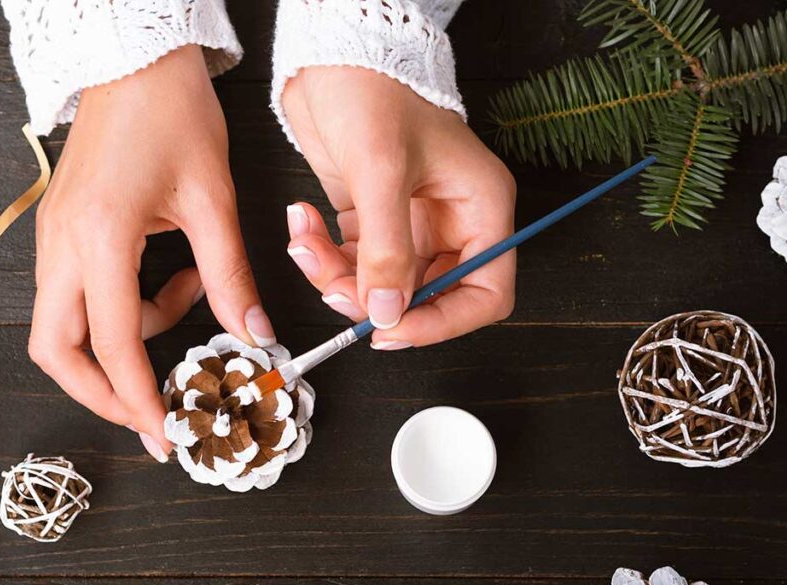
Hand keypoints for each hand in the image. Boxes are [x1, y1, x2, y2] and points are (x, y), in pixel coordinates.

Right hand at [28, 45, 274, 460]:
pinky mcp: (61, 231)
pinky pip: (78, 295)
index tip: (164, 435)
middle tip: (151, 413)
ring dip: (119, 342)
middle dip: (101, 392)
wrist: (132, 59)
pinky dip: (119, 308)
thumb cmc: (171, 113)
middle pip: (55, 351)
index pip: (110, 344)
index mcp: (98, 238)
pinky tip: (171, 279)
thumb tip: (253, 332)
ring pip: (63, 327)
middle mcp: (61, 245)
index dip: (137, 398)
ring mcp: (53, 238)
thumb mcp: (213, 198)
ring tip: (185, 304)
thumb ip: (230, 274)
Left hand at [282, 66, 515, 349]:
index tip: (393, 329)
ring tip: (306, 244)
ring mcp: (409, 223)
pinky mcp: (371, 218)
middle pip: (426, 297)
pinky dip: (323, 257)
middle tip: (335, 291)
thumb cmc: (374, 89)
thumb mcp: (382, 170)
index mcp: (479, 208)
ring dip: (336, 278)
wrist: (332, 53)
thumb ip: (387, 249)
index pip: (485, 292)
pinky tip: (302, 224)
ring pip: (380, 285)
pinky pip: (351, 262)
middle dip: (375, 301)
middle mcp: (450, 221)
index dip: (444, 322)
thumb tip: (387, 313)